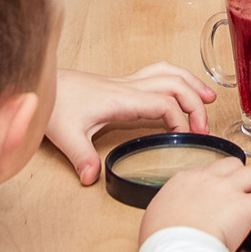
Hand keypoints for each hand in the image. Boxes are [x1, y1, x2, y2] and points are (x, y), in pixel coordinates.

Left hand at [47, 62, 218, 184]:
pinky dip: (176, 78)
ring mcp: (126, 82)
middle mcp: (127, 86)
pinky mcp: (121, 84)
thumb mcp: (66, 135)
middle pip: (173, 84)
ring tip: (208, 97)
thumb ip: (82, 157)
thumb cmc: (55, 104)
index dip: (180, 119)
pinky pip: (157, 73)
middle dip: (195, 103)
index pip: (163, 102)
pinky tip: (181, 88)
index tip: (186, 139)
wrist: (42, 83)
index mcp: (120, 99)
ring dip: (191, 82)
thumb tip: (92, 179)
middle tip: (204, 127)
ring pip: (168, 72)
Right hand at [142, 156, 250, 251]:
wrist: (172, 251)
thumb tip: (176, 224)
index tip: (220, 206)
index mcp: (184, 181)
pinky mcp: (245, 207)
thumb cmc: (160, 244)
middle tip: (243, 202)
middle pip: (233, 165)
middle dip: (242, 181)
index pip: (208, 173)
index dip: (218, 188)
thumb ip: (169, 214)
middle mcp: (207, 179)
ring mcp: (227, 190)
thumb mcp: (155, 221)